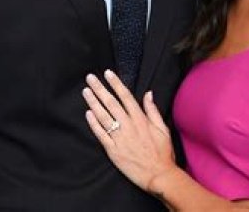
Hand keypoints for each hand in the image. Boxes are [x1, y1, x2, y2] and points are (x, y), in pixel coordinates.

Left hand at [83, 70, 177, 191]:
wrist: (159, 175)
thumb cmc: (163, 152)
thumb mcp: (162, 129)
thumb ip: (153, 110)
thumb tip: (148, 94)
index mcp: (141, 119)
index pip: (125, 96)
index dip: (115, 83)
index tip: (107, 73)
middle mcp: (129, 126)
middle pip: (111, 103)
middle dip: (100, 89)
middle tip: (90, 78)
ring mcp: (120, 138)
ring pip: (103, 116)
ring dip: (93, 102)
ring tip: (86, 92)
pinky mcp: (113, 151)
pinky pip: (101, 134)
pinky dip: (94, 123)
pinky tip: (88, 114)